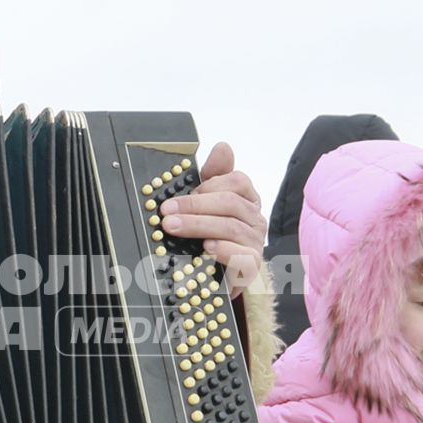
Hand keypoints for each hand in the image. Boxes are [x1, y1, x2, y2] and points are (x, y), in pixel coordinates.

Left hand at [160, 142, 266, 295]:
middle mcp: (254, 219)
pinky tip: (207, 247)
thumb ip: (214, 176)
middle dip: (194, 205)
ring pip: (231, 227)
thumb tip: (223, 147)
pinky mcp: (251, 265)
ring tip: (174, 227)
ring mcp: (255, 242)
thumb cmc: (213, 236)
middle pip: (230, 203)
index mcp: (246, 199)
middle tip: (167, 212)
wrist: (219, 276)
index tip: (187, 190)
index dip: (210, 184)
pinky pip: (242, 255)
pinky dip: (224, 250)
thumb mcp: (208, 204)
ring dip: (199, 225)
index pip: (237, 181)